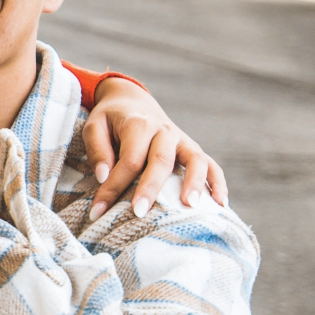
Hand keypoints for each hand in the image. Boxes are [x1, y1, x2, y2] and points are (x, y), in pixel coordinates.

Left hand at [85, 78, 228, 219]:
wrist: (132, 101)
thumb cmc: (110, 120)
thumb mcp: (94, 126)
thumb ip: (97, 150)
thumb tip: (104, 176)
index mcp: (138, 124)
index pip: (129, 160)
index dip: (113, 187)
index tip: (98, 211)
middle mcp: (165, 130)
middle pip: (161, 161)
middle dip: (150, 189)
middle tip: (139, 214)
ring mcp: (183, 140)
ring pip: (195, 160)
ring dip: (195, 183)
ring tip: (190, 206)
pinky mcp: (192, 149)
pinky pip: (211, 165)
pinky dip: (218, 183)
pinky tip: (221, 203)